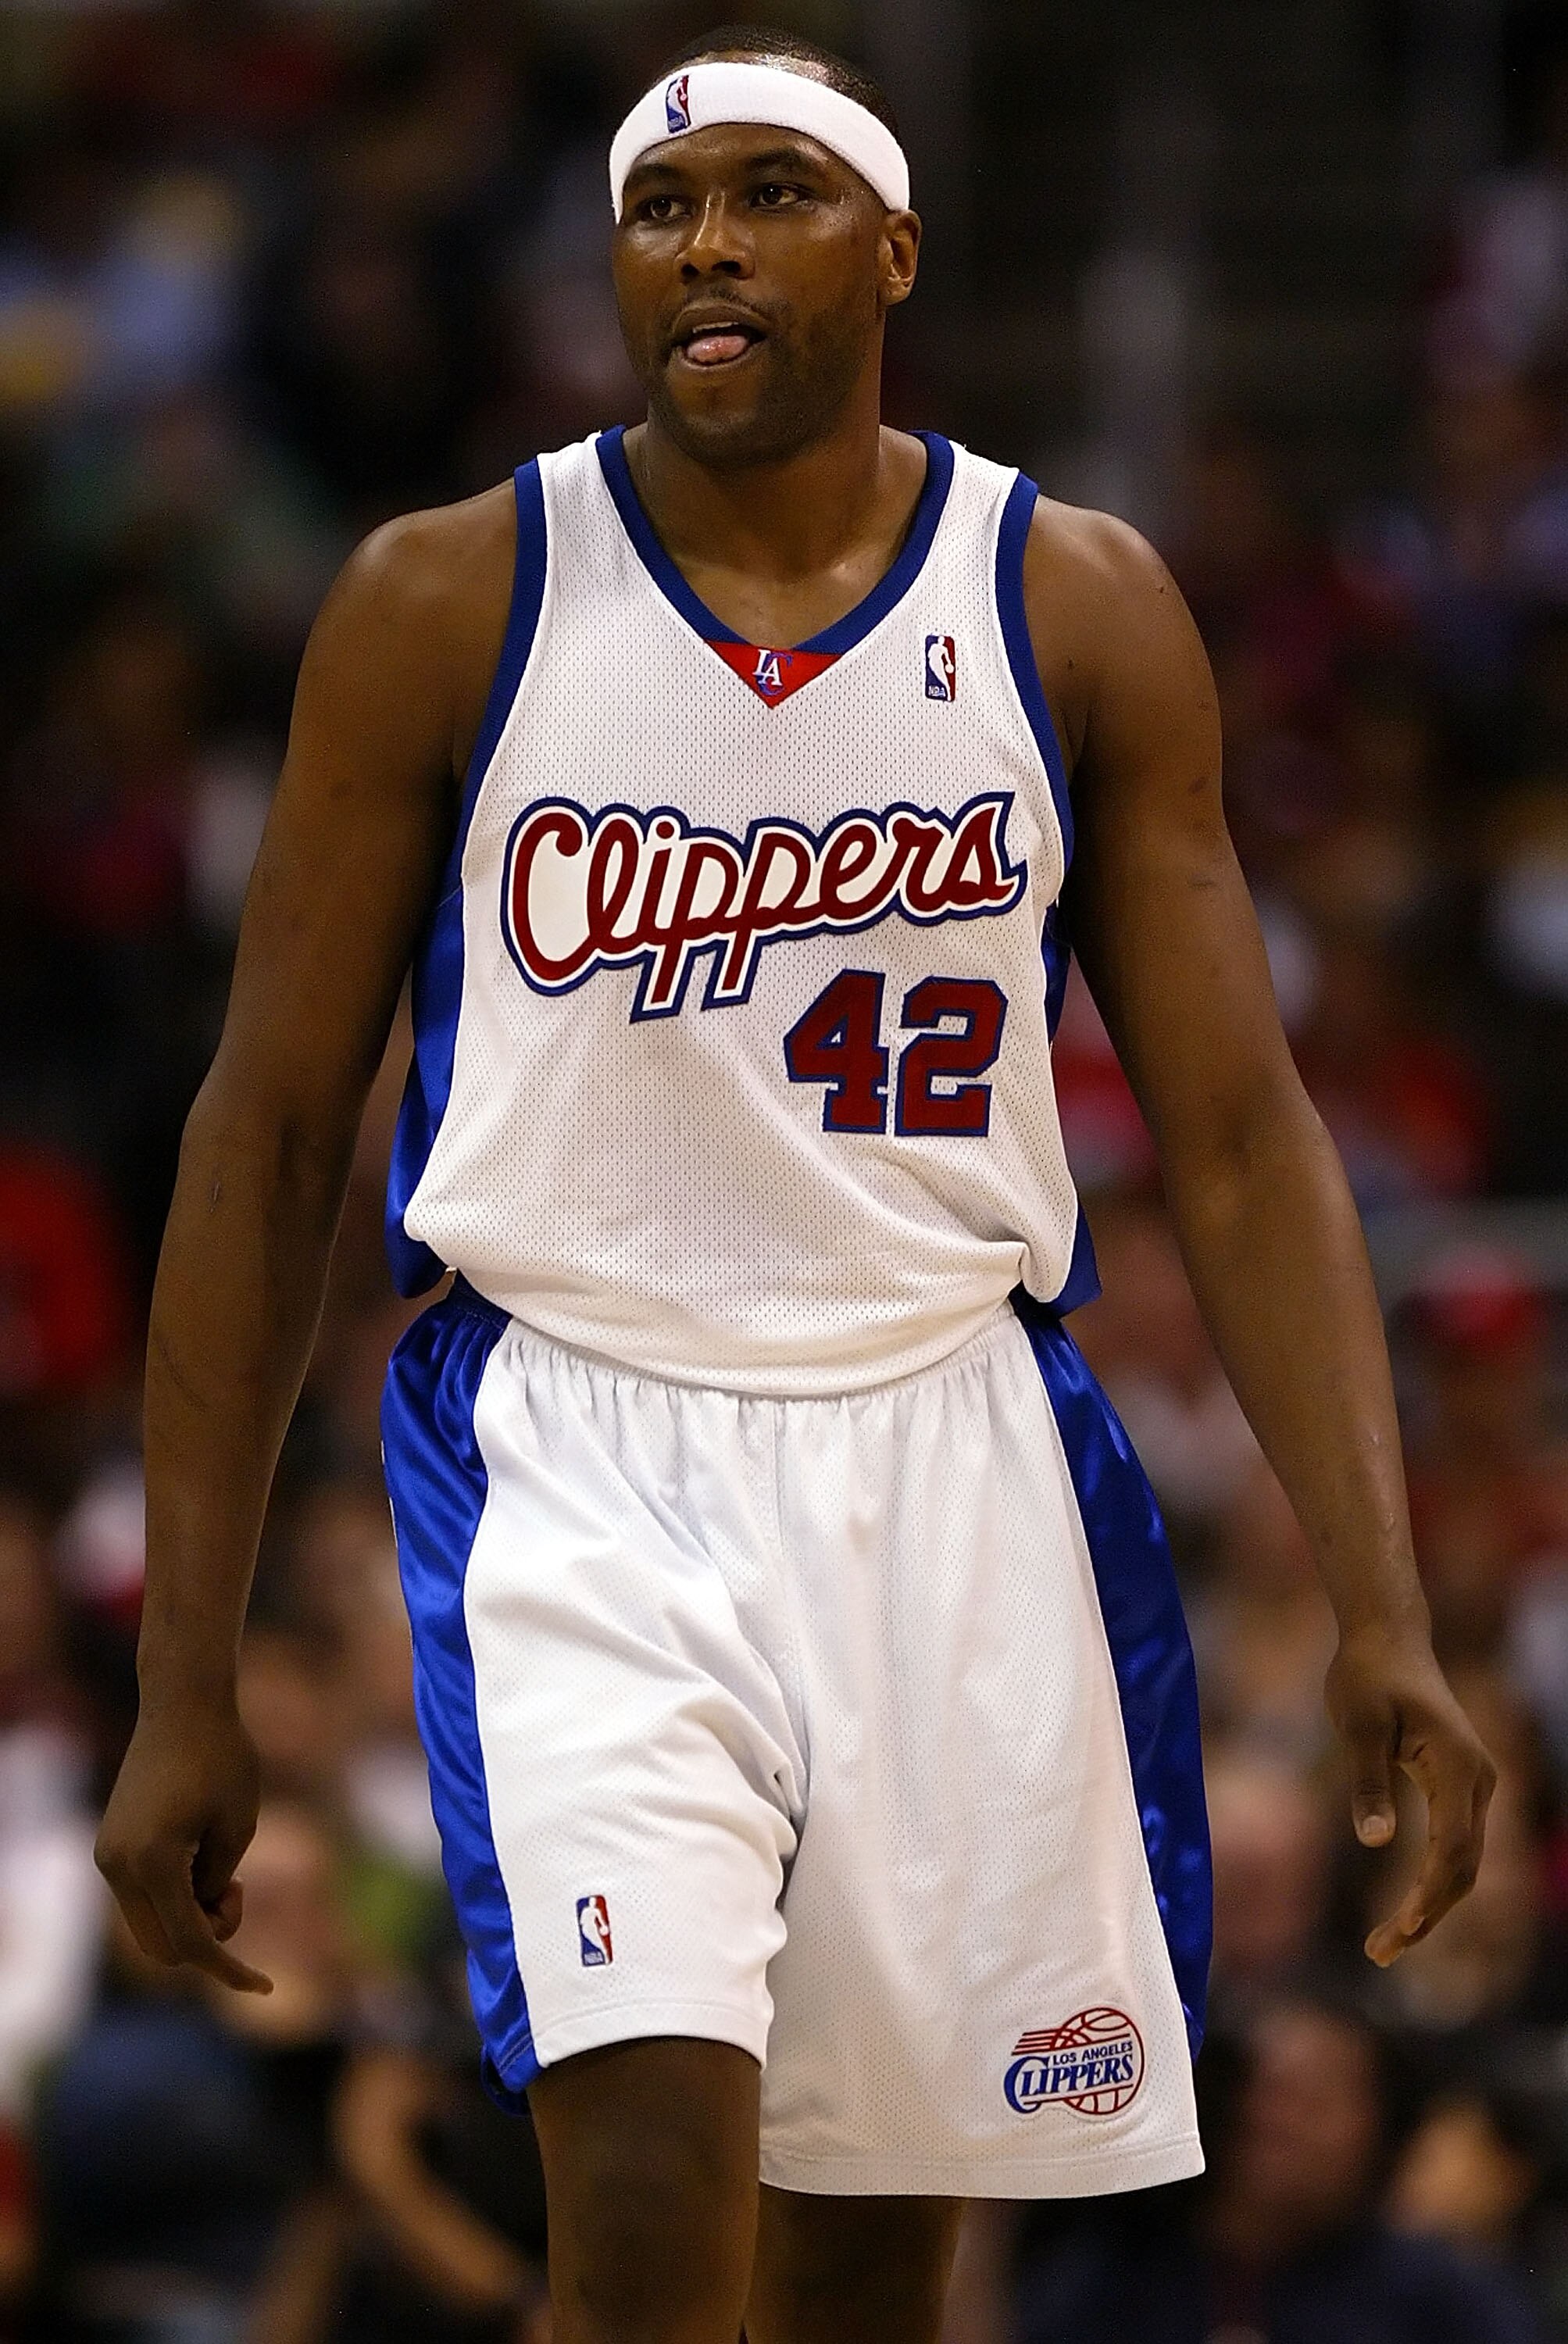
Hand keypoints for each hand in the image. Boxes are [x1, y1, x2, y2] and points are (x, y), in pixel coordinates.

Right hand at [95, 1692, 272, 1993]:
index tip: (266, 1984)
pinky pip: (142, 1897)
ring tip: (224, 1869)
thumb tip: (198, 1919)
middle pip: (162, 1948)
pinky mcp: (111, 1846)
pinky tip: (201, 1859)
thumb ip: (217, 1885)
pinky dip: (173, 1897)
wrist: (183, 1703)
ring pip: (149, 1926)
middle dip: (207, 1939)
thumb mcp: (239, 1826)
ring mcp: (109, 1857)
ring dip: (189, 1918)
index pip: (191, 1942)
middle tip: (237, 1888)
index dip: (230, 1969)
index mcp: (153, 1863)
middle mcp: (119, 1866)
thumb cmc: (224, 1756)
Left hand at [1324, 1623, 1496, 1966]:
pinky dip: (1432, 1881)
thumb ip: (1367, 1781)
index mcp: (1458, 1767)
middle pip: (1464, 1867)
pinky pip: (1454, 1845)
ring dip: (1430, 1905)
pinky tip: (1405, 1909)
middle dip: (1427, 1915)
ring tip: (1385, 1944)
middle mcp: (1478, 1780)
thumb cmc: (1367, 1675)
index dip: (1428, 1898)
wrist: (1388, 1638)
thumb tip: (1374, 1842)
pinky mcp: (1459, 1786)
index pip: (1453, 1851)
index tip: (1397, 1932)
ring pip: (1463, 1862)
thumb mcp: (1358, 1725)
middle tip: (1380, 1953)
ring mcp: (1474, 1785)